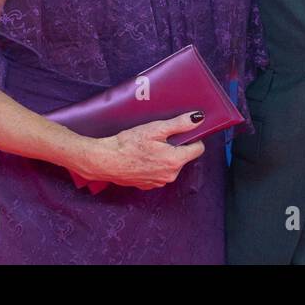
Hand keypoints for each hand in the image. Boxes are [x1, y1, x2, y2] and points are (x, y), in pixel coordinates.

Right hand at [79, 111, 206, 189]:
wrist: (106, 160)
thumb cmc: (128, 144)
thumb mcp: (155, 129)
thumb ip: (179, 124)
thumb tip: (198, 119)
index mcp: (175, 161)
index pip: (198, 149)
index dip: (192, 138)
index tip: (181, 132)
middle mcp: (170, 175)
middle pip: (183, 157)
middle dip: (175, 147)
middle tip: (158, 137)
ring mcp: (159, 182)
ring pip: (170, 165)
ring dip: (164, 156)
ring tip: (147, 147)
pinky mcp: (148, 185)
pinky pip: (158, 173)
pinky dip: (154, 165)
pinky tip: (142, 157)